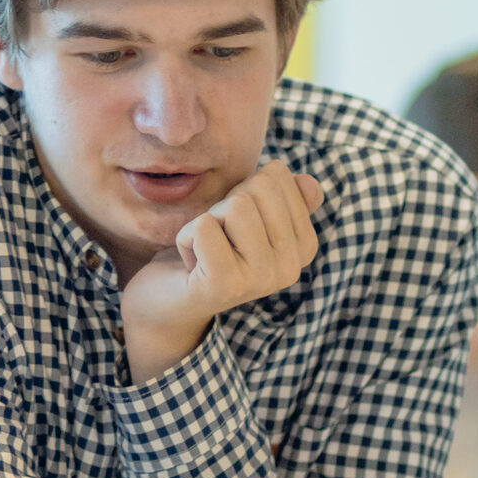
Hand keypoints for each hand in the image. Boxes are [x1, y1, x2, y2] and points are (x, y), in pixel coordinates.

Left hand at [122, 161, 324, 381]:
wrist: (167, 301)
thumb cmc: (211, 248)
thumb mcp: (250, 215)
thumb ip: (283, 196)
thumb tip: (309, 182)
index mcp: (304, 246)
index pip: (277, 176)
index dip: (243, 190)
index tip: (235, 225)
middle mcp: (290, 268)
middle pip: (258, 188)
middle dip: (226, 204)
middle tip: (218, 239)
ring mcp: (260, 280)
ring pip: (235, 206)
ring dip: (208, 221)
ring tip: (206, 250)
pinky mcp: (225, 285)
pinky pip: (205, 226)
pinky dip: (186, 236)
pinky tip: (192, 264)